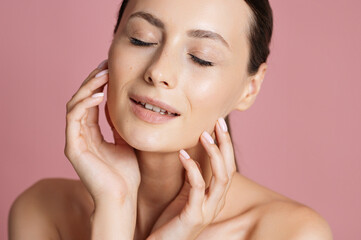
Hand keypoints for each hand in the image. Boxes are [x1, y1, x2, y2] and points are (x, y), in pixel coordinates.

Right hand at [64, 60, 139, 203]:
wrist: (123, 197)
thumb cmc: (127, 173)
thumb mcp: (127, 142)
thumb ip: (121, 125)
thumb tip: (127, 105)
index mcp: (92, 133)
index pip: (91, 102)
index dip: (99, 85)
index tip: (111, 69)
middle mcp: (81, 134)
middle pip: (81, 99)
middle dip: (92, 80)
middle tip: (106, 65)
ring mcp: (75, 140)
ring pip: (75, 105)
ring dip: (88, 87)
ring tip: (103, 75)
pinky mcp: (73, 148)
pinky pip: (74, 119)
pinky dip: (85, 104)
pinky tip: (99, 95)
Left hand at [147, 118, 236, 239]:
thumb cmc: (171, 220)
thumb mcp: (184, 195)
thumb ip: (192, 178)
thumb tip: (193, 157)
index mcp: (215, 196)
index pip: (227, 166)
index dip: (225, 144)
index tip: (219, 123)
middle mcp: (217, 202)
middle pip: (229, 168)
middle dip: (225, 144)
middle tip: (218, 122)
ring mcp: (208, 210)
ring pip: (221, 177)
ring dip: (214, 153)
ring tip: (204, 134)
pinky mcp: (194, 216)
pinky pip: (198, 188)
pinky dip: (192, 169)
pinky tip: (182, 155)